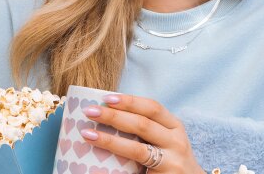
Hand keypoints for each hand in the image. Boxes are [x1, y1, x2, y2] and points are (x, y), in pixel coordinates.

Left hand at [80, 93, 204, 173]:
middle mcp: (176, 142)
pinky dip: (114, 167)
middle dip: (114, 116)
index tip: (107, 97)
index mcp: (174, 126)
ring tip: (88, 134)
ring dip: (110, 141)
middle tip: (90, 111)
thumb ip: (147, 127)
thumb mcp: (167, 138)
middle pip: (142, 125)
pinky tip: (96, 168)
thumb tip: (109, 112)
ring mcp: (171, 163)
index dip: (130, 101)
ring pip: (137, 149)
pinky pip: (134, 171)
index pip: (152, 107)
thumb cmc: (172, 158)